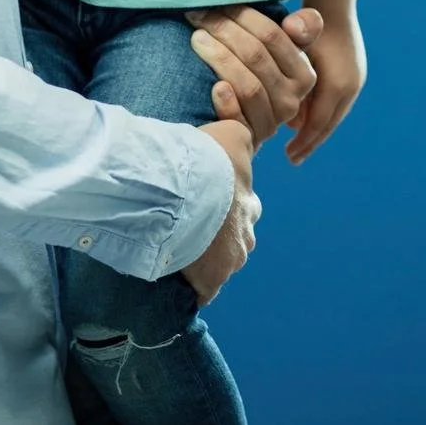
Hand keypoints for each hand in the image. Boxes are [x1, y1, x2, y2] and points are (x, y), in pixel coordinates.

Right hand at [180, 120, 257, 303]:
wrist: (182, 187)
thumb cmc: (206, 158)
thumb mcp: (231, 133)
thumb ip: (238, 138)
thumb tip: (241, 137)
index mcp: (249, 204)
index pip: (242, 210)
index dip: (222, 208)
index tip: (203, 207)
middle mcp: (246, 234)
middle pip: (234, 240)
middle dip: (217, 238)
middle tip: (189, 230)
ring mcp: (231, 259)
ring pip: (221, 264)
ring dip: (204, 260)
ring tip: (177, 252)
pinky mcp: (212, 279)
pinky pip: (204, 291)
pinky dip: (193, 287)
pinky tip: (176, 282)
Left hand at [186, 5, 324, 144]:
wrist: (238, 126)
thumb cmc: (254, 78)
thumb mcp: (277, 54)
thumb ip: (299, 29)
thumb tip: (294, 22)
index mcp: (304, 75)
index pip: (273, 36)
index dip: (243, 16)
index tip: (217, 4)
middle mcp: (292, 100)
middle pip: (257, 56)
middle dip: (225, 30)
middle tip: (198, 16)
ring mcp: (270, 122)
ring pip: (248, 84)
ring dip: (220, 58)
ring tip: (197, 39)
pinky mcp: (248, 139)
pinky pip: (238, 118)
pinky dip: (226, 101)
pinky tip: (213, 86)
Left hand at [285, 11, 366, 164]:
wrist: (333, 5)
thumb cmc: (308, 25)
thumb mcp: (296, 51)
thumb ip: (288, 82)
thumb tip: (290, 116)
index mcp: (337, 84)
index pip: (319, 124)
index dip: (303, 142)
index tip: (288, 156)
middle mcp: (350, 85)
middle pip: (328, 123)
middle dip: (311, 142)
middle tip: (294, 158)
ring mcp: (354, 79)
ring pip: (334, 113)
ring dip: (316, 128)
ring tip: (300, 143)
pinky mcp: (353, 74)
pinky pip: (337, 102)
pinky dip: (323, 115)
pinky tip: (307, 118)